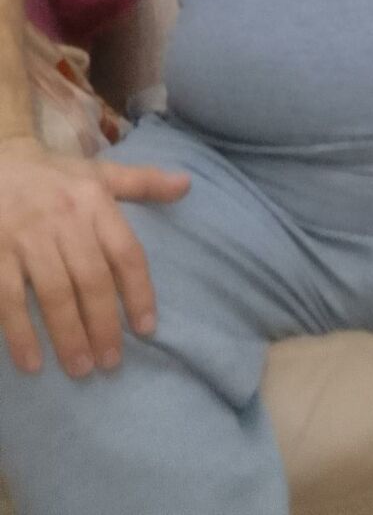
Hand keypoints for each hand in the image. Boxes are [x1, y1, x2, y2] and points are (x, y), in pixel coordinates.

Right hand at [0, 136, 189, 378]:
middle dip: (103, 324)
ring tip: (81, 368)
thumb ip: (143, 182)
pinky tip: (31, 363)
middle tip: (111, 362)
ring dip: (68, 335)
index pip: (125, 252)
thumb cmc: (54, 176)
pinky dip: (20, 333)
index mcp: (94, 202)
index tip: (146, 328)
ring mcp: (27, 237)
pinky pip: (8, 298)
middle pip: (91, 279)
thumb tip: (186, 184)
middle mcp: (64, 220)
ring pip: (53, 293)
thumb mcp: (99, 173)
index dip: (139, 292)